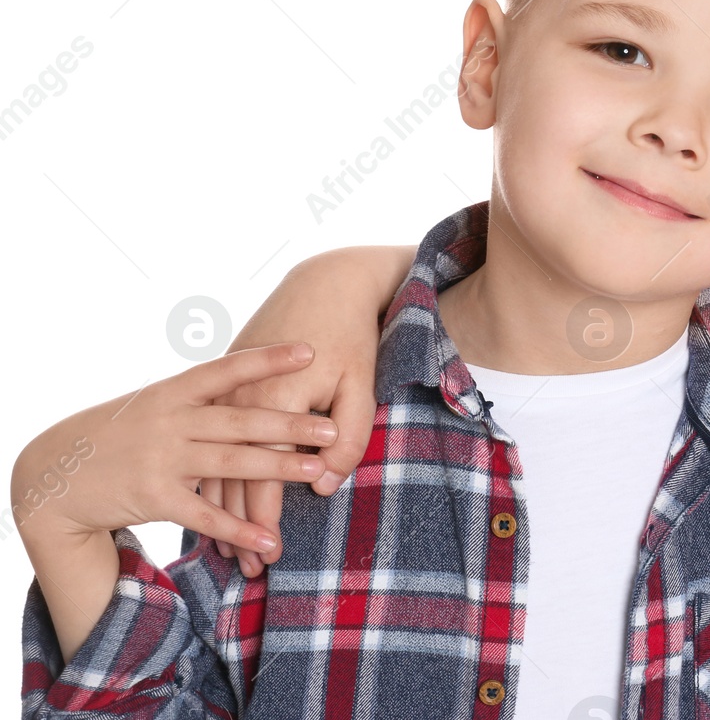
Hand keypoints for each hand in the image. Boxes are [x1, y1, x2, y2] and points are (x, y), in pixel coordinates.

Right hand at [13, 343, 335, 555]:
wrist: (57, 469)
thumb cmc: (123, 430)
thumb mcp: (159, 401)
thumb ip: (205, 398)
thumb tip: (257, 386)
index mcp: (177, 389)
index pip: (229, 368)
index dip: (269, 358)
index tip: (310, 349)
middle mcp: (171, 420)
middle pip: (241, 421)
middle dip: (291, 426)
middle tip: (331, 430)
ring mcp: (162, 459)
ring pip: (231, 464)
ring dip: (277, 471)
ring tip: (318, 473)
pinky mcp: (154, 497)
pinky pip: (205, 515)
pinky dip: (238, 529)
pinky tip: (270, 541)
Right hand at [201, 247, 403, 575]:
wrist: (324, 285)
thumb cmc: (349, 336)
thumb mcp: (361, 383)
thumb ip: (350, 436)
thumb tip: (326, 485)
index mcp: (273, 396)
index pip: (267, 468)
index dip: (271, 512)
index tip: (276, 549)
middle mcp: (234, 400)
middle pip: (236, 475)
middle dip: (247, 525)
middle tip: (261, 568)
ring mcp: (216, 398)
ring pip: (214, 469)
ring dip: (227, 515)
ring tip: (242, 558)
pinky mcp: (212, 394)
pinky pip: (204, 449)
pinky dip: (212, 489)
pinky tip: (223, 523)